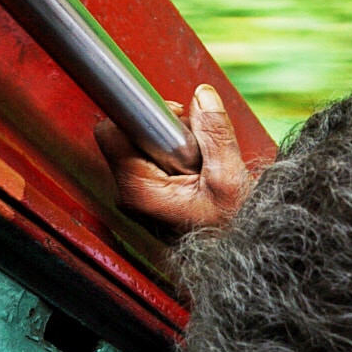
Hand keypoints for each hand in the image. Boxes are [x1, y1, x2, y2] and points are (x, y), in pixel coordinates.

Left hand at [95, 84, 252, 233]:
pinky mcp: (148, 193)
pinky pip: (156, 158)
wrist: (238, 256)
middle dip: (169, 132)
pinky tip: (197, 174)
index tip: (179, 122)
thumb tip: (202, 96)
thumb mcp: (229, 178)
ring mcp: (137, 194)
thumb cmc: (231, 230)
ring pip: (146, 145)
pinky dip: (179, 157)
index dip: (148, 117)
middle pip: (132, 135)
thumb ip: (215, 133)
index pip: (114, 132)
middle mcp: (129, 193)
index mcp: (138, 190)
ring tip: (201, 170)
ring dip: (177, 145)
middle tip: (198, 155)